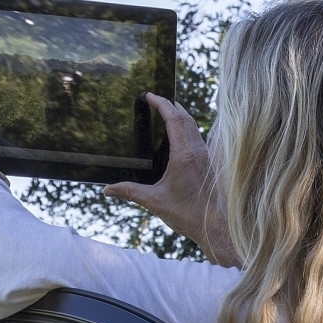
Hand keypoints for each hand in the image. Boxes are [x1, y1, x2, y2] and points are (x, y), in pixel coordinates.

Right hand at [103, 94, 237, 267]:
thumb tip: (106, 190)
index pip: (174, 119)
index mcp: (184, 155)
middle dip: (170, 105)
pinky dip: (188, 128)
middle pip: (185, 117)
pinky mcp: (210, 163)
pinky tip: (180, 137)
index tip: (149, 95)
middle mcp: (198, 151)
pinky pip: (199, 137)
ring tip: (168, 111)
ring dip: (181, 115)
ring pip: (195, 126)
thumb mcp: (154, 202)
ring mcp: (207, 156)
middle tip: (156, 99)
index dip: (161, 104)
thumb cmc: (188, 214)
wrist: (216, 227)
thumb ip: (130, 192)